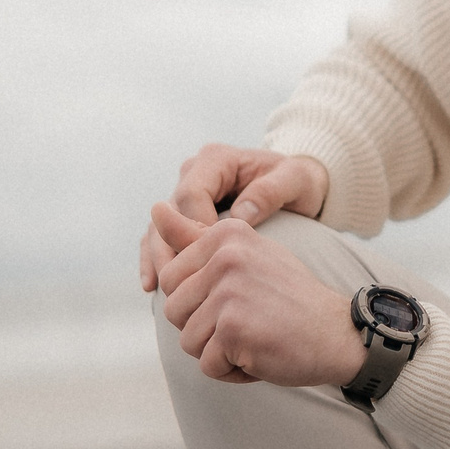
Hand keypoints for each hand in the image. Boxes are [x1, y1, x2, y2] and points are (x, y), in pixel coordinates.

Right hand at [139, 144, 331, 290]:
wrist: (298, 185)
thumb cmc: (299, 182)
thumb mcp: (295, 180)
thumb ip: (270, 192)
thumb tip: (240, 215)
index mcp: (216, 160)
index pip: (191, 195)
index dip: (195, 229)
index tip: (211, 259)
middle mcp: (194, 173)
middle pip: (168, 213)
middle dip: (170, 248)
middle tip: (178, 283)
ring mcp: (186, 194)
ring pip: (159, 226)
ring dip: (157, 257)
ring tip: (159, 288)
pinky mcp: (184, 215)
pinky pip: (161, 237)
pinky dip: (154, 259)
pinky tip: (151, 285)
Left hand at [152, 202, 368, 386]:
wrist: (341, 334)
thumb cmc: (290, 299)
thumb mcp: (246, 256)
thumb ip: (195, 237)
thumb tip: (154, 209)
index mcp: (226, 234)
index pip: (172, 280)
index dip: (200, 303)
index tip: (241, 300)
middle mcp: (226, 255)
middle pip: (174, 311)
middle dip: (204, 329)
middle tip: (249, 323)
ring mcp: (229, 291)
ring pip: (188, 341)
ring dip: (219, 353)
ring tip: (255, 339)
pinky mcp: (233, 327)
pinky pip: (208, 366)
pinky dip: (232, 372)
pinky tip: (262, 357)